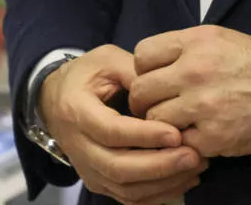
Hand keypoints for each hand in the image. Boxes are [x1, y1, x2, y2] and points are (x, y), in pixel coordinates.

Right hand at [39, 45, 203, 203]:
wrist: (55, 100)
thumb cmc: (86, 75)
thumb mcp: (107, 60)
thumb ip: (136, 73)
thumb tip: (169, 91)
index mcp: (76, 111)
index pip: (112, 131)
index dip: (145, 136)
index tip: (176, 133)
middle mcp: (78, 147)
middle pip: (119, 167)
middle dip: (160, 165)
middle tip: (193, 155)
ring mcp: (87, 169)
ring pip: (126, 189)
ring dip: (164, 183)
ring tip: (195, 166)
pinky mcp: (98, 182)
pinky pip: (129, 198)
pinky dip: (158, 194)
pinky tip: (183, 179)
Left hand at [128, 25, 250, 159]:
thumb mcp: (218, 38)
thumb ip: (182, 48)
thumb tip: (149, 65)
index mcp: (195, 42)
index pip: (142, 55)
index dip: (144, 69)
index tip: (155, 78)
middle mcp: (195, 71)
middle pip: (141, 90)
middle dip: (145, 101)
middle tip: (158, 106)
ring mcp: (203, 105)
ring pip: (154, 120)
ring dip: (162, 124)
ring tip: (179, 122)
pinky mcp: (213, 136)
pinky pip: (178, 142)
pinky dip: (184, 142)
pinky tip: (198, 134)